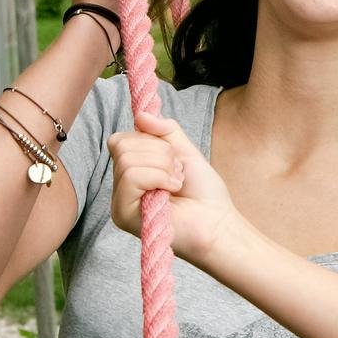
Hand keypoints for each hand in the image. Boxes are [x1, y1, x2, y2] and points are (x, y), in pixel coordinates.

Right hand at [107, 112, 246, 267]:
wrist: (217, 222)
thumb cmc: (203, 192)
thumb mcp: (185, 151)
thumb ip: (165, 130)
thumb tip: (141, 114)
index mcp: (131, 172)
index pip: (121, 139)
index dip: (150, 140)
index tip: (173, 157)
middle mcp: (120, 187)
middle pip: (123, 146)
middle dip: (161, 153)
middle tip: (177, 173)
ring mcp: (119, 201)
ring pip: (128, 160)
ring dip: (164, 166)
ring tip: (176, 183)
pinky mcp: (123, 214)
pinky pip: (132, 177)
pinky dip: (160, 178)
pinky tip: (172, 192)